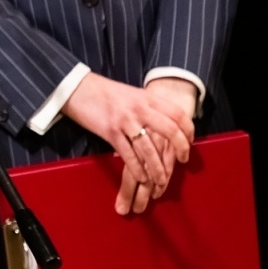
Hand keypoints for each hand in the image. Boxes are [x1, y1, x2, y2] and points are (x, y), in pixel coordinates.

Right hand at [62, 73, 193, 214]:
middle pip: (170, 131)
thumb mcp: (132, 95)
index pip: (178, 114)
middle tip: (182, 160)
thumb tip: (166, 123)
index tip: (189, 142)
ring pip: (149, 149)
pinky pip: (129, 155)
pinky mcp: (110, 132)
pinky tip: (142, 178)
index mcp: (147, 98)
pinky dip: (137, 169)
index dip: (188, 130)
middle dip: (180, 149)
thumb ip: (149, 107)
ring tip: (161, 180)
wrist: (78, 88)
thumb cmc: (105, 92)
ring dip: (157, 168)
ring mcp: (125, 121)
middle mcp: (139, 108)